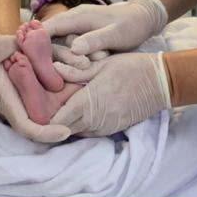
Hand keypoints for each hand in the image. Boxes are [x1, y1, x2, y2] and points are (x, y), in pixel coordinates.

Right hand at [41, 0, 167, 56]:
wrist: (143, 19)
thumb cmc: (130, 25)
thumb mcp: (115, 34)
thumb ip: (95, 40)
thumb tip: (74, 48)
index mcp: (77, 17)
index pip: (47, 28)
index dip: (34, 42)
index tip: (29, 60)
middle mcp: (73, 22)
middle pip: (52, 41)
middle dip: (60, 57)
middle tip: (77, 67)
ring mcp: (77, 29)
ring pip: (62, 47)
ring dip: (71, 59)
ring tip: (88, 66)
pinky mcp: (82, 37)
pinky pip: (70, 49)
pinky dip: (75, 58)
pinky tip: (83, 66)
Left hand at [49, 52, 172, 136]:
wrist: (160, 83)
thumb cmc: (131, 69)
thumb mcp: (101, 64)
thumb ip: (76, 70)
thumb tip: (54, 69)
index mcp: (87, 104)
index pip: (55, 121)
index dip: (43, 116)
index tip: (37, 105)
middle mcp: (94, 122)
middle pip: (62, 129)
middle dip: (53, 120)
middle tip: (45, 104)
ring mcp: (104, 128)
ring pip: (75, 132)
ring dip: (67, 122)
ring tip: (62, 105)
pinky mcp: (112, 130)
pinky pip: (89, 131)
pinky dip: (81, 123)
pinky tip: (80, 108)